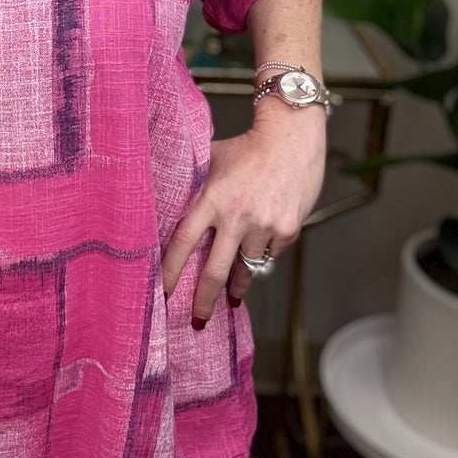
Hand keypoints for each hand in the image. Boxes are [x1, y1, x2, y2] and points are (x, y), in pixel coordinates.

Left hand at [161, 101, 326, 325]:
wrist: (292, 137)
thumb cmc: (248, 147)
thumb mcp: (213, 161)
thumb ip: (194, 185)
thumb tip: (168, 203)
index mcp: (213, 198)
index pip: (184, 241)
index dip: (172, 271)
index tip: (164, 292)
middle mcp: (237, 216)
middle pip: (214, 270)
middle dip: (204, 300)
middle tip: (197, 320)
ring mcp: (265, 225)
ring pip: (245, 269)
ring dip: (236, 286)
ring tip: (229, 299)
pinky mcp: (288, 230)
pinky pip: (269, 256)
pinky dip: (260, 258)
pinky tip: (255, 257)